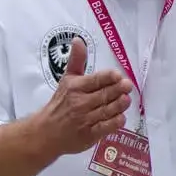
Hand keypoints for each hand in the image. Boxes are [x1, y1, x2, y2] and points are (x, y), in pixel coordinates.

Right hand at [39, 38, 132, 155]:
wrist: (46, 131)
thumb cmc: (60, 103)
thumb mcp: (67, 79)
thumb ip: (77, 60)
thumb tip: (79, 40)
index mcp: (75, 87)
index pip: (95, 80)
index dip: (108, 78)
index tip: (118, 75)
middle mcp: (80, 103)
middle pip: (103, 95)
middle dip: (117, 90)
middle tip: (128, 85)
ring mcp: (85, 120)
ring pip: (106, 111)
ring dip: (118, 105)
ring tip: (127, 100)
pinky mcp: (89, 135)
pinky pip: (104, 128)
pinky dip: (114, 123)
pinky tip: (121, 118)